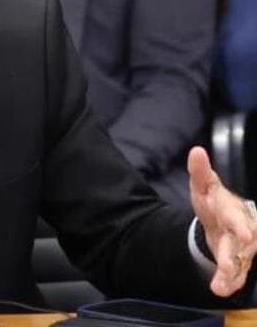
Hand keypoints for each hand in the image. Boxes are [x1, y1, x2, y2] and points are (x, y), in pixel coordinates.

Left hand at [188, 146, 256, 296]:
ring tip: (221, 285)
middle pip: (242, 244)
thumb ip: (199, 171)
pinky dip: (228, 283)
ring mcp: (241, 249)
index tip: (245, 234)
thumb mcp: (203, 186)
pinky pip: (236, 276)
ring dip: (231, 273)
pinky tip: (219, 290)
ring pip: (240, 262)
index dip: (240, 225)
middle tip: (230, 265)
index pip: (236, 216)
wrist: (222, 221)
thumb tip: (196, 151)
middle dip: (237, 254)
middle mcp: (241, 230)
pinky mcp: (238, 264)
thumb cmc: (213, 201)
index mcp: (230, 209)